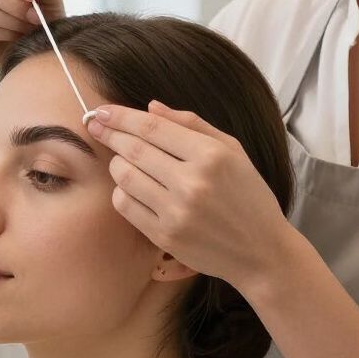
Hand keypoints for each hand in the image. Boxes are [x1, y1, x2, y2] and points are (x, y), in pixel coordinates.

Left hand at [84, 100, 292, 291]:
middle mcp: (192, 182)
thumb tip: (151, 107)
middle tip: (96, 126)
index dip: (122, 116)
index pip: (153, 127)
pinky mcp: (165, 236)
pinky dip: (122, 192)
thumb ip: (191, 124)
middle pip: (133, 149)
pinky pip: (126, 206)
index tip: (104, 110)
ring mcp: (176, 212)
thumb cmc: (249, 196)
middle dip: (110, 134)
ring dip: (116, 163)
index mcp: (211, 155)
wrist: (262, 251)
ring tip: (122, 159)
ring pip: (124, 176)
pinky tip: (132, 187)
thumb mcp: (233, 150)